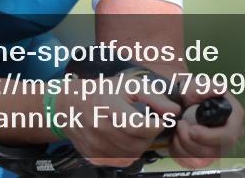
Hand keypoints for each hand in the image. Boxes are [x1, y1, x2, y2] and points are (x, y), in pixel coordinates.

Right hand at [60, 78, 180, 167]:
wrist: (71, 105)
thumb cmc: (102, 92)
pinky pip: (120, 161)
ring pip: (131, 155)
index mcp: (108, 106)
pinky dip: (128, 153)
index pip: (138, 126)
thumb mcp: (129, 84)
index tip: (159, 120)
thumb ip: (154, 97)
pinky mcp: (93, 156)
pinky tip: (125, 139)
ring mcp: (94, 145)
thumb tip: (173, 111)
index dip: (155, 125)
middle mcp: (99, 128)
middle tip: (148, 124)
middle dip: (149, 135)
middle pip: (136, 143)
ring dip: (140, 145)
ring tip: (137, 131)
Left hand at [169, 89, 244, 168]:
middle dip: (191, 142)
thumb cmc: (192, 93)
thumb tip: (220, 89)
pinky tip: (178, 137)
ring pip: (202, 159)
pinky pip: (194, 162)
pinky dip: (181, 152)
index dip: (208, 136)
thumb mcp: (196, 86)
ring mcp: (220, 146)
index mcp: (234, 115)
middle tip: (180, 127)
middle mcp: (231, 134)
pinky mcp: (207, 154)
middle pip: (214, 151)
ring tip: (178, 129)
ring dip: (183, 146)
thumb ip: (206, 87)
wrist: (182, 102)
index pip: (228, 135)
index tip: (191, 130)